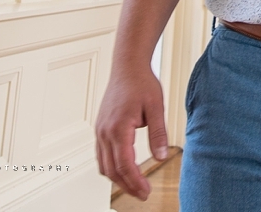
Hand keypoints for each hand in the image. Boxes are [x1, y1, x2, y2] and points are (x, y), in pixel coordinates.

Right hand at [95, 64, 169, 200]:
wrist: (127, 67)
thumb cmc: (141, 83)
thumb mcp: (156, 107)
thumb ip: (158, 134)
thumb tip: (160, 157)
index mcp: (118, 128)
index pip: (125, 165)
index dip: (135, 182)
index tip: (147, 191)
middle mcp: (105, 132)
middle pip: (112, 170)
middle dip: (127, 186)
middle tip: (143, 194)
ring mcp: (100, 130)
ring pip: (103, 165)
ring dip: (118, 179)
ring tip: (135, 186)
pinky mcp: (100, 128)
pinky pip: (101, 155)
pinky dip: (111, 167)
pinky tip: (123, 170)